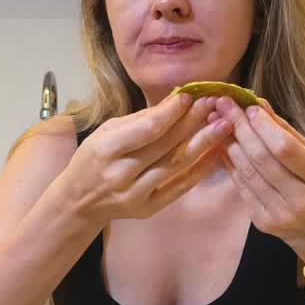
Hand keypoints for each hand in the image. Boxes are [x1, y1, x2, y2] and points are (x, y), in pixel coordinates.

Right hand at [61, 93, 232, 224]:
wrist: (79, 201)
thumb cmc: (93, 158)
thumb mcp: (106, 132)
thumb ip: (140, 120)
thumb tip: (175, 101)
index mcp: (106, 150)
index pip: (148, 129)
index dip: (173, 112)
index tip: (191, 96)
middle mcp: (121, 174)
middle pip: (166, 145)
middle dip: (193, 122)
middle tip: (215, 104)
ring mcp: (136, 194)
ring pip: (176, 165)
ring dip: (204, 143)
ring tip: (224, 125)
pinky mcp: (148, 209)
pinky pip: (180, 187)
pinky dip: (200, 170)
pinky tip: (217, 153)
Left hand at [213, 97, 304, 271]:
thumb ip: (286, 132)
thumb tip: (260, 104)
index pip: (286, 149)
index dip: (264, 126)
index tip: (249, 106)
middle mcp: (301, 200)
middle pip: (262, 160)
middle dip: (241, 129)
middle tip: (224, 105)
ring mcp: (280, 214)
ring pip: (248, 173)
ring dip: (231, 144)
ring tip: (219, 123)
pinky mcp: (263, 223)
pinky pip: (242, 187)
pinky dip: (231, 164)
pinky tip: (223, 147)